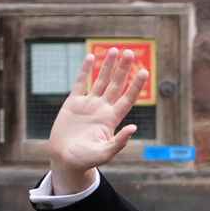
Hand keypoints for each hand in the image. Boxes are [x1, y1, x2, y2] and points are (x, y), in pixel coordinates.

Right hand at [48, 48, 147, 193]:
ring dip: (108, 66)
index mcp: (112, 119)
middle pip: (116, 85)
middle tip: (131, 53)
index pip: (127, 98)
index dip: (136, 85)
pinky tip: (91, 57)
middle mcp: (102, 109)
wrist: (64, 159)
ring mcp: (88, 105)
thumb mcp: (105, 153)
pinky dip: (85, 70)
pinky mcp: (73, 103)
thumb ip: (119, 142)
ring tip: (115, 50)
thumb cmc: (86, 160)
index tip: (144, 72)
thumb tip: (133, 127)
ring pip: (100, 80)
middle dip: (123, 69)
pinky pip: (80, 83)